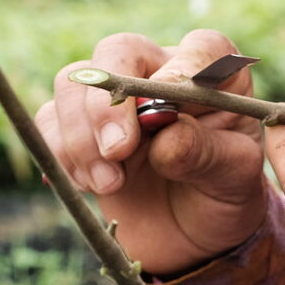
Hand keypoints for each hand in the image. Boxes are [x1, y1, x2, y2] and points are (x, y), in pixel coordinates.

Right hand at [35, 29, 265, 276]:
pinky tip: (89, 184)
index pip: (202, 48)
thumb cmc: (223, 194)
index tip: (167, 103)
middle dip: (109, 102)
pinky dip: (60, 153)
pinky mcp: (82, 127)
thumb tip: (165, 135)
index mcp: (213, 77)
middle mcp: (162, 73)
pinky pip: (49, 120)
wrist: (193, 236)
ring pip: (74, 83)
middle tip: (117, 150)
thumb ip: (205, 152)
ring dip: (81, 135)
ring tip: (108, 184)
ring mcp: (117, 98)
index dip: (182, 69)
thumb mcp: (234, 178)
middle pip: (120, 51)